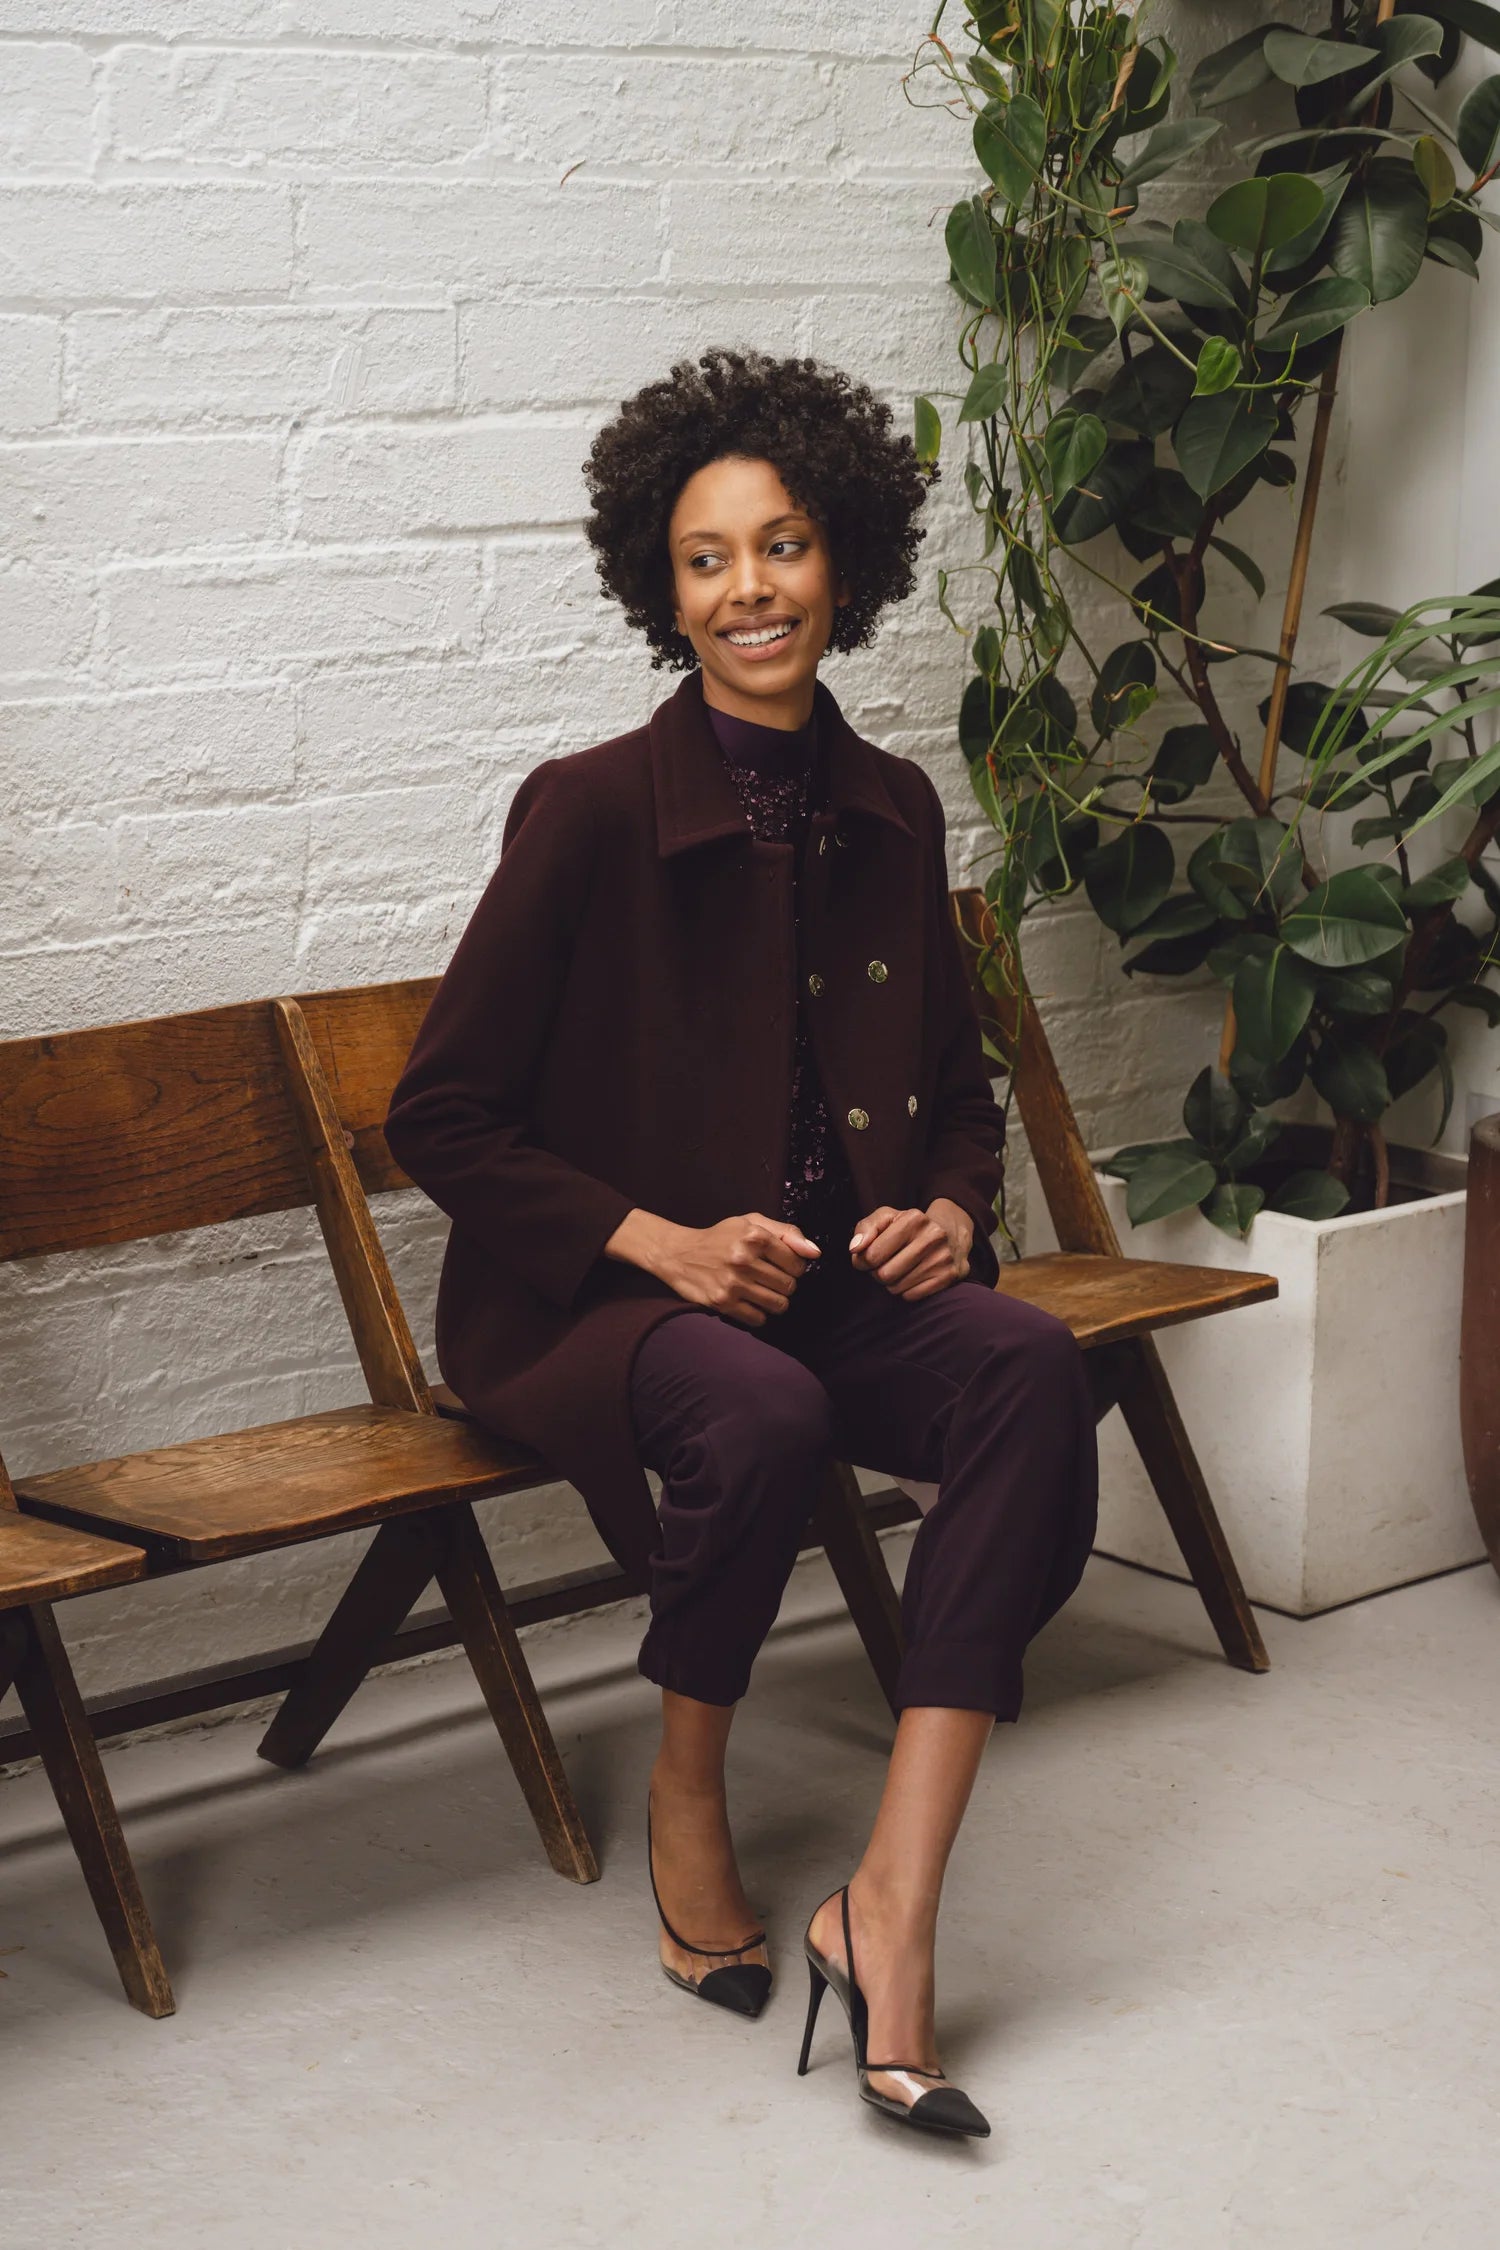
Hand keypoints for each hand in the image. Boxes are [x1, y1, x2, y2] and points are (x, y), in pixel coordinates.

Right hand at [640, 1211, 821, 1327]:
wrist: (679, 1254)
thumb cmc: (721, 1237)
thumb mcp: (752, 1223)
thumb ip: (787, 1233)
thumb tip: (815, 1253)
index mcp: (754, 1236)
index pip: (797, 1263)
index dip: (794, 1267)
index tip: (782, 1265)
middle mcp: (744, 1259)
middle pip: (789, 1286)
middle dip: (785, 1284)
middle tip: (770, 1279)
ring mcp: (733, 1283)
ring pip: (778, 1305)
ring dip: (775, 1301)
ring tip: (763, 1291)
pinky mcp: (723, 1303)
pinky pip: (759, 1319)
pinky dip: (758, 1314)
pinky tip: (749, 1301)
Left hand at [848, 1198, 972, 1300]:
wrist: (951, 1233)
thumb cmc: (910, 1227)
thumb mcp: (887, 1218)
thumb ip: (866, 1228)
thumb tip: (855, 1249)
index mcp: (913, 1219)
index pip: (872, 1255)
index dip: (863, 1260)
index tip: (867, 1258)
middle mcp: (932, 1237)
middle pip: (884, 1274)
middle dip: (877, 1273)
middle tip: (884, 1264)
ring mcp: (942, 1258)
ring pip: (896, 1288)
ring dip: (891, 1282)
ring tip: (899, 1268)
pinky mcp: (949, 1276)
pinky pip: (911, 1296)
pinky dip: (906, 1290)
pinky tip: (912, 1276)